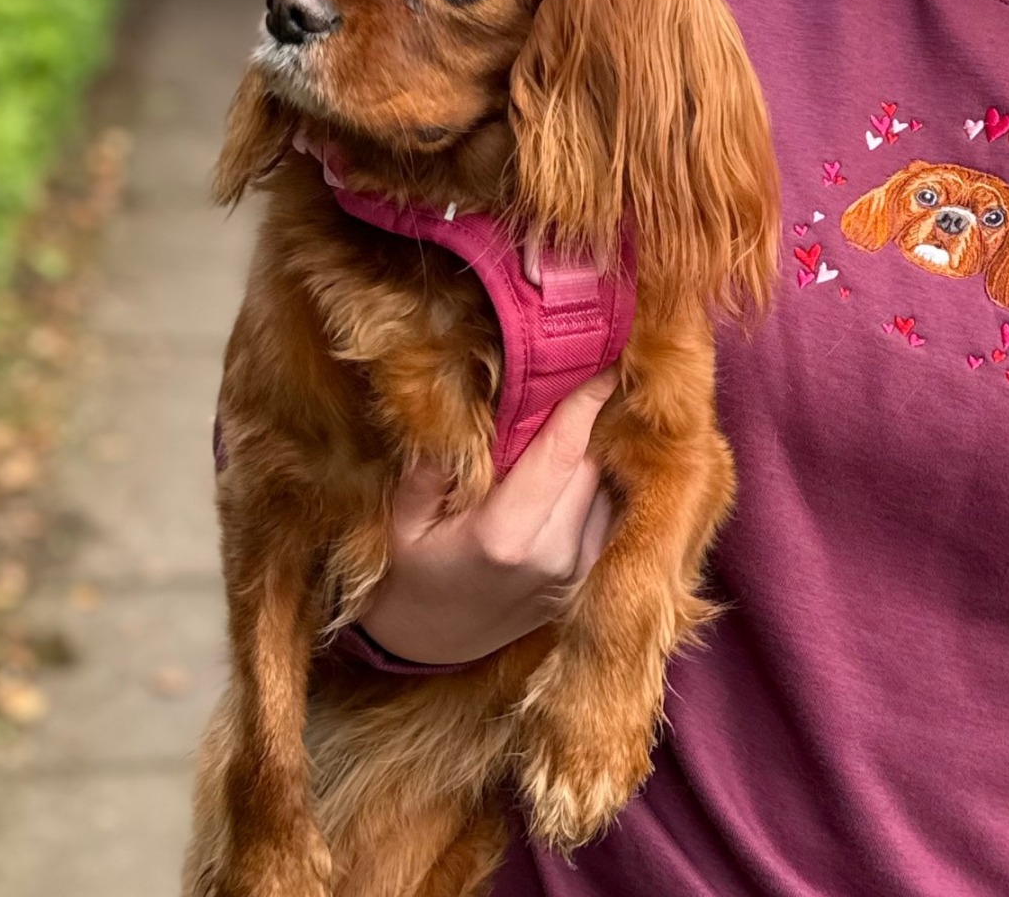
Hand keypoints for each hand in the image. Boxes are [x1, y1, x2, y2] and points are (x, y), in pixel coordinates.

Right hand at [357, 363, 622, 664]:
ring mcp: (575, 571)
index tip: (607, 359)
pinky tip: (577, 464)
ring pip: (605, 486)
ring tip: (575, 417)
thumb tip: (457, 402)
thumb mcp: (401, 520)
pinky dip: (596, 483)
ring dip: (594, 451)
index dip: (587, 401)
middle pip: (591, 462)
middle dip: (587, 419)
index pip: (563, 451)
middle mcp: (552, 554)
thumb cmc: (406, 575)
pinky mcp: (586, 580)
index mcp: (504, 536)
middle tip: (577, 376)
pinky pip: (607, 513)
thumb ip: (432, 466)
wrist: (426, 648)